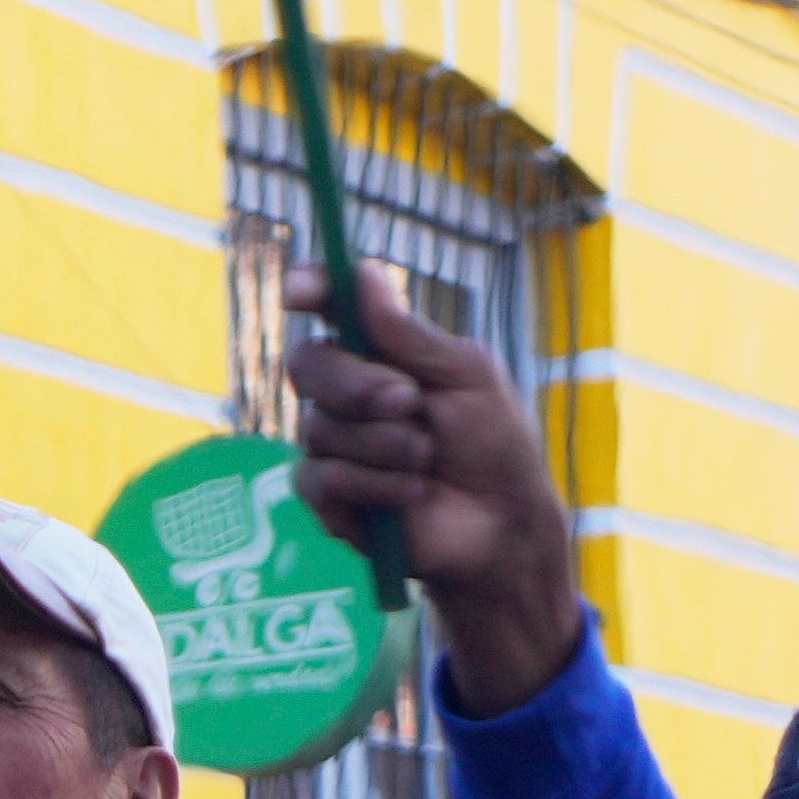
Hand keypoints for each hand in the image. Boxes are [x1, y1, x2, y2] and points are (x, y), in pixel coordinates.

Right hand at [280, 276, 591, 726]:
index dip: (309, 291)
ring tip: (428, 461)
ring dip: (384, 445)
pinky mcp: (327, 498)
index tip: (298, 292)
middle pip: (308, 363)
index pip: (331, 308)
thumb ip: (411, 334)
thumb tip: (364, 275)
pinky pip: (321, 478)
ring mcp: (332, 445)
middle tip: (409, 402)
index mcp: (382, 351)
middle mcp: (347, 392)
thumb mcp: (466, 375)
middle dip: (358, 384)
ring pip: (319, 428)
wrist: (500, 523)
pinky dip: (373, 485)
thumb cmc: (493, 443)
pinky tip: (411, 495)